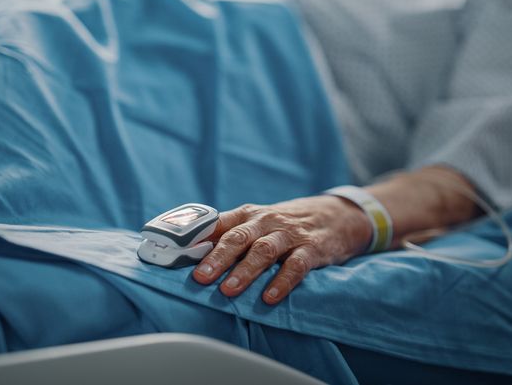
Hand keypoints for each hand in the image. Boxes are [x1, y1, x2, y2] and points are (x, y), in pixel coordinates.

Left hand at [192, 195, 371, 304]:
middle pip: (238, 237)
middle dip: (217, 257)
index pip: (217, 222)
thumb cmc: (286, 223)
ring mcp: (290, 234)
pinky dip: (282, 281)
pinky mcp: (313, 248)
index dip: (195, 237)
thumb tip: (189, 255)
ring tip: (228, 290)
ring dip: (245, 270)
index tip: (174, 252)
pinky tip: (269, 297)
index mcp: (248, 215)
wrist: (338, 214)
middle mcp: (266, 221)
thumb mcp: (259, 222)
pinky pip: (296, 265)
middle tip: (200, 277)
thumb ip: (230, 235)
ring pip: (264, 250)